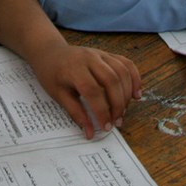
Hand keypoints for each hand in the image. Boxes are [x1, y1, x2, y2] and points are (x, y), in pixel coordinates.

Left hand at [27, 44, 141, 138]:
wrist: (50, 52)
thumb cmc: (52, 74)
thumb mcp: (58, 95)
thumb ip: (76, 113)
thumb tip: (89, 133)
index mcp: (73, 68)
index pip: (93, 91)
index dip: (102, 111)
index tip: (105, 127)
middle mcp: (89, 58)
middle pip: (112, 80)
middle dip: (118, 104)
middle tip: (117, 121)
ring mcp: (100, 54)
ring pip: (122, 72)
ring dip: (127, 94)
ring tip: (123, 111)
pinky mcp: (107, 54)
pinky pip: (126, 64)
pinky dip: (134, 78)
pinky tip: (135, 94)